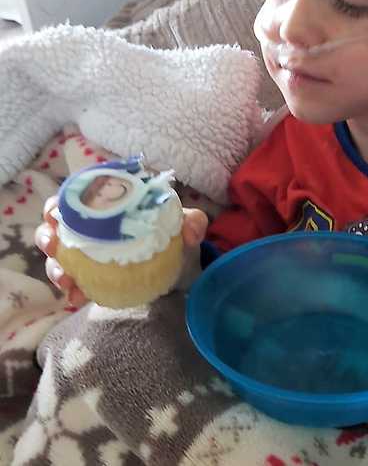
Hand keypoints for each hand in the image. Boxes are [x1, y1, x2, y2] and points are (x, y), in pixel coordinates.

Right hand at [34, 196, 208, 306]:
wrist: (178, 262)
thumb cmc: (172, 232)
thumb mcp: (184, 223)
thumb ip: (192, 222)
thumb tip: (190, 232)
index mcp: (110, 203)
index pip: (77, 196)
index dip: (59, 204)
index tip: (54, 214)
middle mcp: (92, 225)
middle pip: (58, 225)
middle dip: (47, 235)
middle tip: (53, 246)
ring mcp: (88, 251)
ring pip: (60, 255)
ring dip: (55, 267)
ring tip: (65, 279)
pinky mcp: (90, 274)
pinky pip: (73, 281)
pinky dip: (72, 289)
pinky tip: (77, 297)